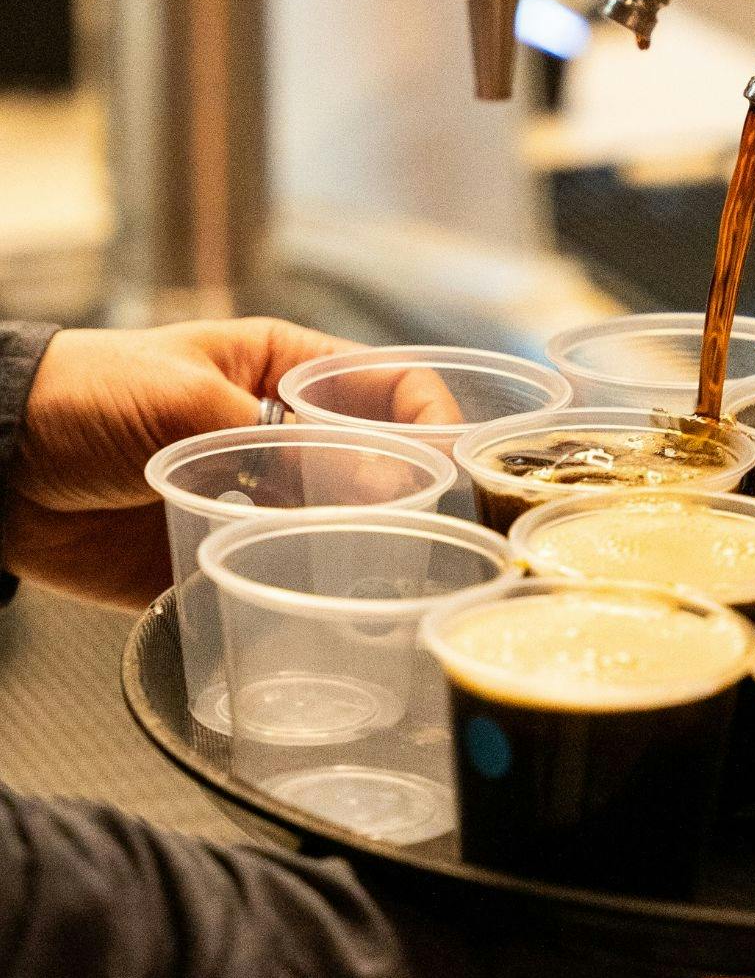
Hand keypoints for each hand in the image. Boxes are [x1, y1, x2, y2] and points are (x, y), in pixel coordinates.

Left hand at [3, 319, 452, 608]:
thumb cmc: (80, 396)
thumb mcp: (190, 404)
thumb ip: (288, 443)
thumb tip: (384, 488)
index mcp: (287, 372)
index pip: (393, 386)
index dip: (432, 418)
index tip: (451, 461)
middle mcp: (289, 436)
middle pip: (383, 464)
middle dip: (412, 495)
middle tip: (425, 531)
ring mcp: (265, 498)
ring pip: (347, 525)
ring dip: (369, 549)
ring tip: (386, 574)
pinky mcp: (234, 553)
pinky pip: (293, 576)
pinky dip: (316, 592)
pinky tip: (334, 605)